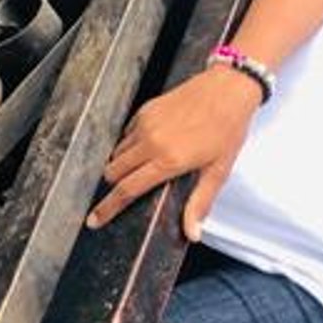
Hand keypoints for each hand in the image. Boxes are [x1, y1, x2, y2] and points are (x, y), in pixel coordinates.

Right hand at [88, 65, 260, 237]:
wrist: (228, 88)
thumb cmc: (228, 128)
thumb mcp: (219, 170)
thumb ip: (200, 203)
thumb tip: (193, 233)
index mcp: (168, 161)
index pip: (127, 190)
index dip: (108, 208)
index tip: (94, 220)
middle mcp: (151, 142)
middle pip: (114, 173)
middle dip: (115, 186)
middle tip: (126, 191)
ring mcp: (145, 124)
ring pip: (117, 154)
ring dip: (122, 166)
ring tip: (142, 169)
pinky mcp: (145, 110)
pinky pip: (125, 135)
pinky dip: (129, 146)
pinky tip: (148, 148)